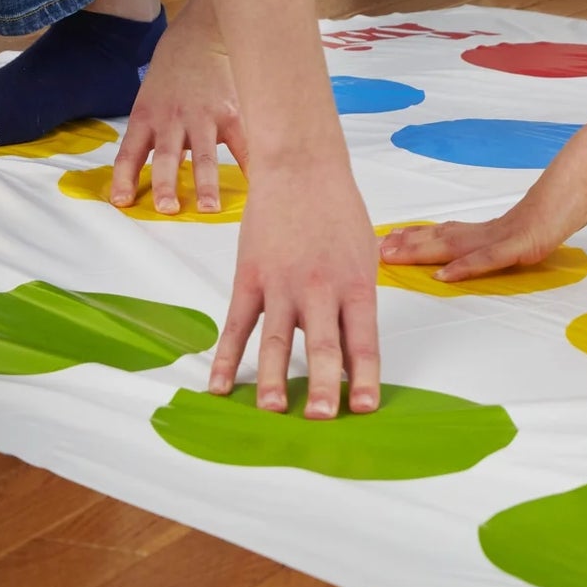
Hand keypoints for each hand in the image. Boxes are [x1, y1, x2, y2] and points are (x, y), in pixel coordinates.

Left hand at [113, 0, 247, 214]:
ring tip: (210, 208)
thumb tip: (165, 178)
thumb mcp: (150, 102)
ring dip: (206, 184)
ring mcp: (203, 116)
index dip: (123, 178)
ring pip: (203, 155)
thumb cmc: (171, 76)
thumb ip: (155, 137)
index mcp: (145, 118)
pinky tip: (256, 184)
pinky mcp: (230, 113)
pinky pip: (240, 144)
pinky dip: (248, 165)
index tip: (122, 202)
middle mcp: (171, 119)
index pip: (129, 153)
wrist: (199, 37)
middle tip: (168, 209)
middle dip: (166, 184)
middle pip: (166, 157)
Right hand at [211, 152, 379, 415]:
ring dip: (275, 379)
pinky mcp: (249, 279)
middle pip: (324, 346)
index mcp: (356, 285)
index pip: (364, 341)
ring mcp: (282, 285)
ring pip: (277, 341)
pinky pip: (237, 326)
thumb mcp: (364, 254)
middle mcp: (321, 290)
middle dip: (324, 386)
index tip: (365, 408)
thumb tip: (351, 346)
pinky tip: (221, 386)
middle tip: (323, 418)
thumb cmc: (339, 210)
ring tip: (274, 411)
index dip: (365, 377)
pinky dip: (227, 358)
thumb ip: (356, 300)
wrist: (301, 168)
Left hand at [379, 88, 586, 280]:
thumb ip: (529, 227)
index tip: (395, 239)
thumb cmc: (574, 190)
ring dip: (421, 253)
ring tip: (391, 257)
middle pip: (444, 238)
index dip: (421, 236)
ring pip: (456, 247)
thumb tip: (522, 233)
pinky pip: (490, 258)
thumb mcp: (548, 215)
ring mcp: (509, 235)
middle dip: (409, 245)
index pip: (453, 232)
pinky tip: (444, 275)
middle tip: (377, 249)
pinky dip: (465, 267)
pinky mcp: (525, 242)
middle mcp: (498, 229)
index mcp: (502, 226)